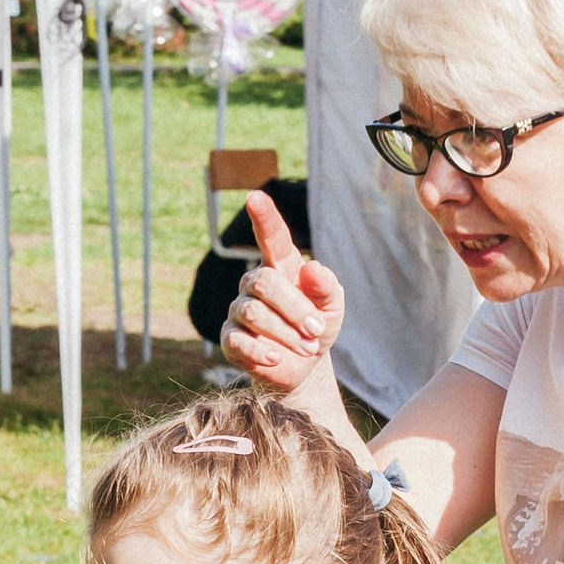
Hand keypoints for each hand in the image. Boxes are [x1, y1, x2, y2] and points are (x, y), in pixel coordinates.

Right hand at [219, 187, 344, 395]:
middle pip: (264, 282)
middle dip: (294, 308)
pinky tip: (276, 358)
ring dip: (286, 332)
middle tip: (316, 330)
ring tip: (307, 347)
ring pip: (254, 313)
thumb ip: (327, 286)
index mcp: (281, 267)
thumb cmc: (317, 328)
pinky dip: (261, 351)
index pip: (271, 237)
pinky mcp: (230, 339)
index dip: (264, 217)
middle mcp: (254, 283)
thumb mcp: (333, 306)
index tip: (254, 197)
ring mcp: (239, 310)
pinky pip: (238, 340)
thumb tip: (311, 267)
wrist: (303, 367)